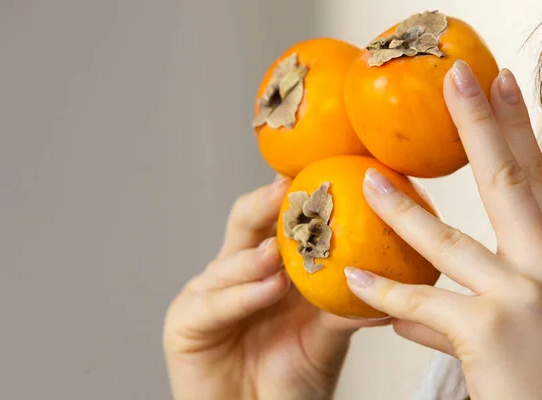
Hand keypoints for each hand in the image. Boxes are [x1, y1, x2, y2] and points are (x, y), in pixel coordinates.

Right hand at [163, 175, 387, 399]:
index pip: (276, 223)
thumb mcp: (324, 339)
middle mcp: (235, 274)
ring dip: (255, 256)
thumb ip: (345, 308)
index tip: (317, 171)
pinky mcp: (185, 321)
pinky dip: (242, 294)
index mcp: (268, 270)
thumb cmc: (290, 382)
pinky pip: (213, 303)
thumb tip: (385, 281)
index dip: (290, 197)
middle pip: (244, 225)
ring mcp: (208, 294)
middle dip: (263, 203)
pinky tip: (269, 287)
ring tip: (281, 251)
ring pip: (228, 263)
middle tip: (287, 188)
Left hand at [345, 61, 541, 398]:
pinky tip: (354, 279)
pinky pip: (421, 303)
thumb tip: (407, 315)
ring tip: (370, 182)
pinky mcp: (490, 331)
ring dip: (403, 211)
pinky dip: (385, 293)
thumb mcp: (520, 326)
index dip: (519, 131)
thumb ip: (466, 311)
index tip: (503, 88)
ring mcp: (524, 296)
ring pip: (450, 242)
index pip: (536, 182)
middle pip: (511, 183)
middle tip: (461, 79)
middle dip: (484, 126)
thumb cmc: (540, 373)